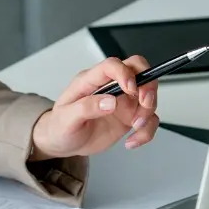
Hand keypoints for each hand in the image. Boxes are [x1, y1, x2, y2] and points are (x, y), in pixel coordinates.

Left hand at [30, 56, 159, 160]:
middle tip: (145, 103)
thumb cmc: (60, 126)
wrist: (63, 143)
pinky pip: (148, 119)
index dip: (125, 73)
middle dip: (148, 84)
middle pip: (138, 70)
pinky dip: (146, 131)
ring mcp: (122, 101)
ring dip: (148, 111)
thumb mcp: (66, 119)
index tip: (130, 88)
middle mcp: (110, 87)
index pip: (112, 65)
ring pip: (148, 95)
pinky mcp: (129, 117)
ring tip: (136, 127)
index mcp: (91, 80)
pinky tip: (133, 141)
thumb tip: (110, 102)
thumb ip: (86, 108)